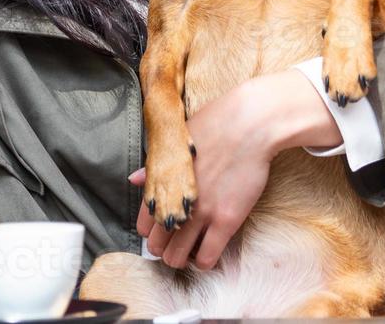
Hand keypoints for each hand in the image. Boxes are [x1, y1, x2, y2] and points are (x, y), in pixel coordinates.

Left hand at [132, 70, 341, 270]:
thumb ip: (157, 165)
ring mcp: (201, 213)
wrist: (250, 123)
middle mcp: (178, 201)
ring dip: (181, 259)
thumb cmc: (216, 124)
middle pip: (158, 244)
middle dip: (164, 248)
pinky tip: (207, 253)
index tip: (162, 230)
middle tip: (176, 244)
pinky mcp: (226, 220)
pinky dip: (204, 261)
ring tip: (190, 252)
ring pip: (178, 257)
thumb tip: (134, 179)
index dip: (151, 231)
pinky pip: (207, 257)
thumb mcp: (179, 141)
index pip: (144, 222)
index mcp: (165, 182)